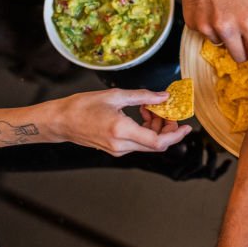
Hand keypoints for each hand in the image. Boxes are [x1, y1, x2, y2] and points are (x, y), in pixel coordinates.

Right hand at [51, 89, 190, 155]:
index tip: (186, 126)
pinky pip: (138, 143)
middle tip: (166, 110)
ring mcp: (118, 150)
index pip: (158, 141)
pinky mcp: (115, 150)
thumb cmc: (82, 106)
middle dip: (167, 128)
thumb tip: (164, 96)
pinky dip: (145, 130)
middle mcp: (121, 145)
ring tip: (148, 108)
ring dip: (155, 127)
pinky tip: (140, 114)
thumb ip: (143, 97)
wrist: (60, 121)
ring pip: (148, 143)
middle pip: (156, 144)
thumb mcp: (115, 96)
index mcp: (121, 131)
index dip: (176, 135)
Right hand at [179, 0, 247, 86]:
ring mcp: (208, 26)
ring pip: (222, 46)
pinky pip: (206, 36)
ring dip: (226, 35)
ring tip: (223, 10)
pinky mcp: (193, 24)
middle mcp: (228, 27)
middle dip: (244, 49)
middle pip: (240, 57)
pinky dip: (210, 26)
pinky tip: (210, 7)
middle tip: (241, 28)